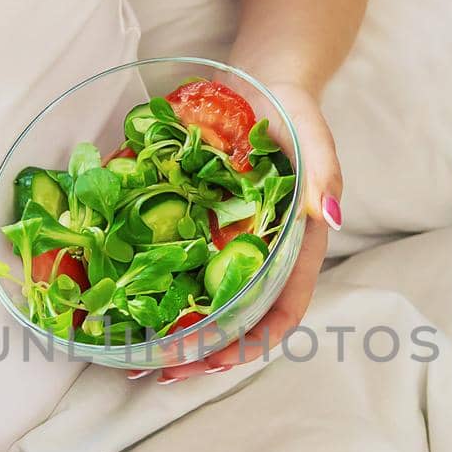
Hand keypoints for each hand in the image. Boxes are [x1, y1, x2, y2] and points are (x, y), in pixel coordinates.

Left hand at [134, 82, 342, 382]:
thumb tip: (332, 215)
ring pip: (206, 305)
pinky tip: (120, 305)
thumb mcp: (312, 132)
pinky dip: (154, 292)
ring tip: (135, 353)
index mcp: (298, 247)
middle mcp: (263, 256)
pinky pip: (178, 268)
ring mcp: (229, 245)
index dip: (254, 343)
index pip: (284, 310)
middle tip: (162, 369)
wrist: (261, 82)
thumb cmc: (292, 109)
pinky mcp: (200, 229)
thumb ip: (325, 170)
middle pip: (239, 322)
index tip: (216, 360)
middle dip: (203, 352)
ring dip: (175, 334)